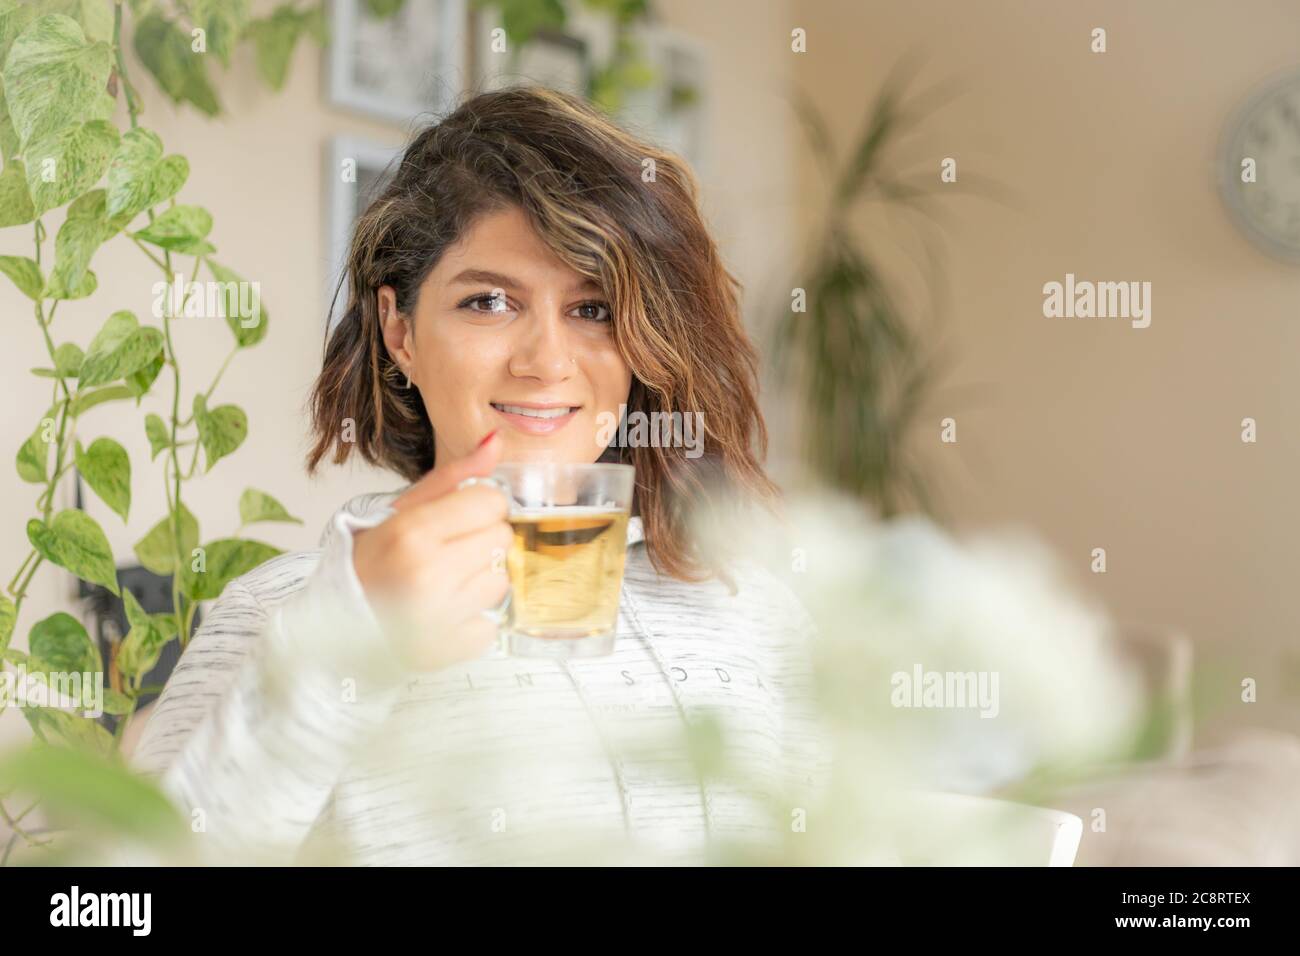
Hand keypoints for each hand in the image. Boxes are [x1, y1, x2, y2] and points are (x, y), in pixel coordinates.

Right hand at [352, 430, 511, 671]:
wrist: (334, 622)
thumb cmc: (371, 562)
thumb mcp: (402, 510)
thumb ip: (453, 477)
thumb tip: (497, 441)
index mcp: (412, 533)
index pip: (491, 501)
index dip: (479, 507)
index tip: (457, 519)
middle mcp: (427, 575)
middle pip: (502, 539)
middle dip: (480, 541)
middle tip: (447, 553)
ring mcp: (439, 618)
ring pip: (502, 580)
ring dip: (480, 580)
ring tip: (445, 583)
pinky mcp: (448, 650)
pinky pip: (492, 623)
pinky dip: (474, 618)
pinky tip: (445, 613)